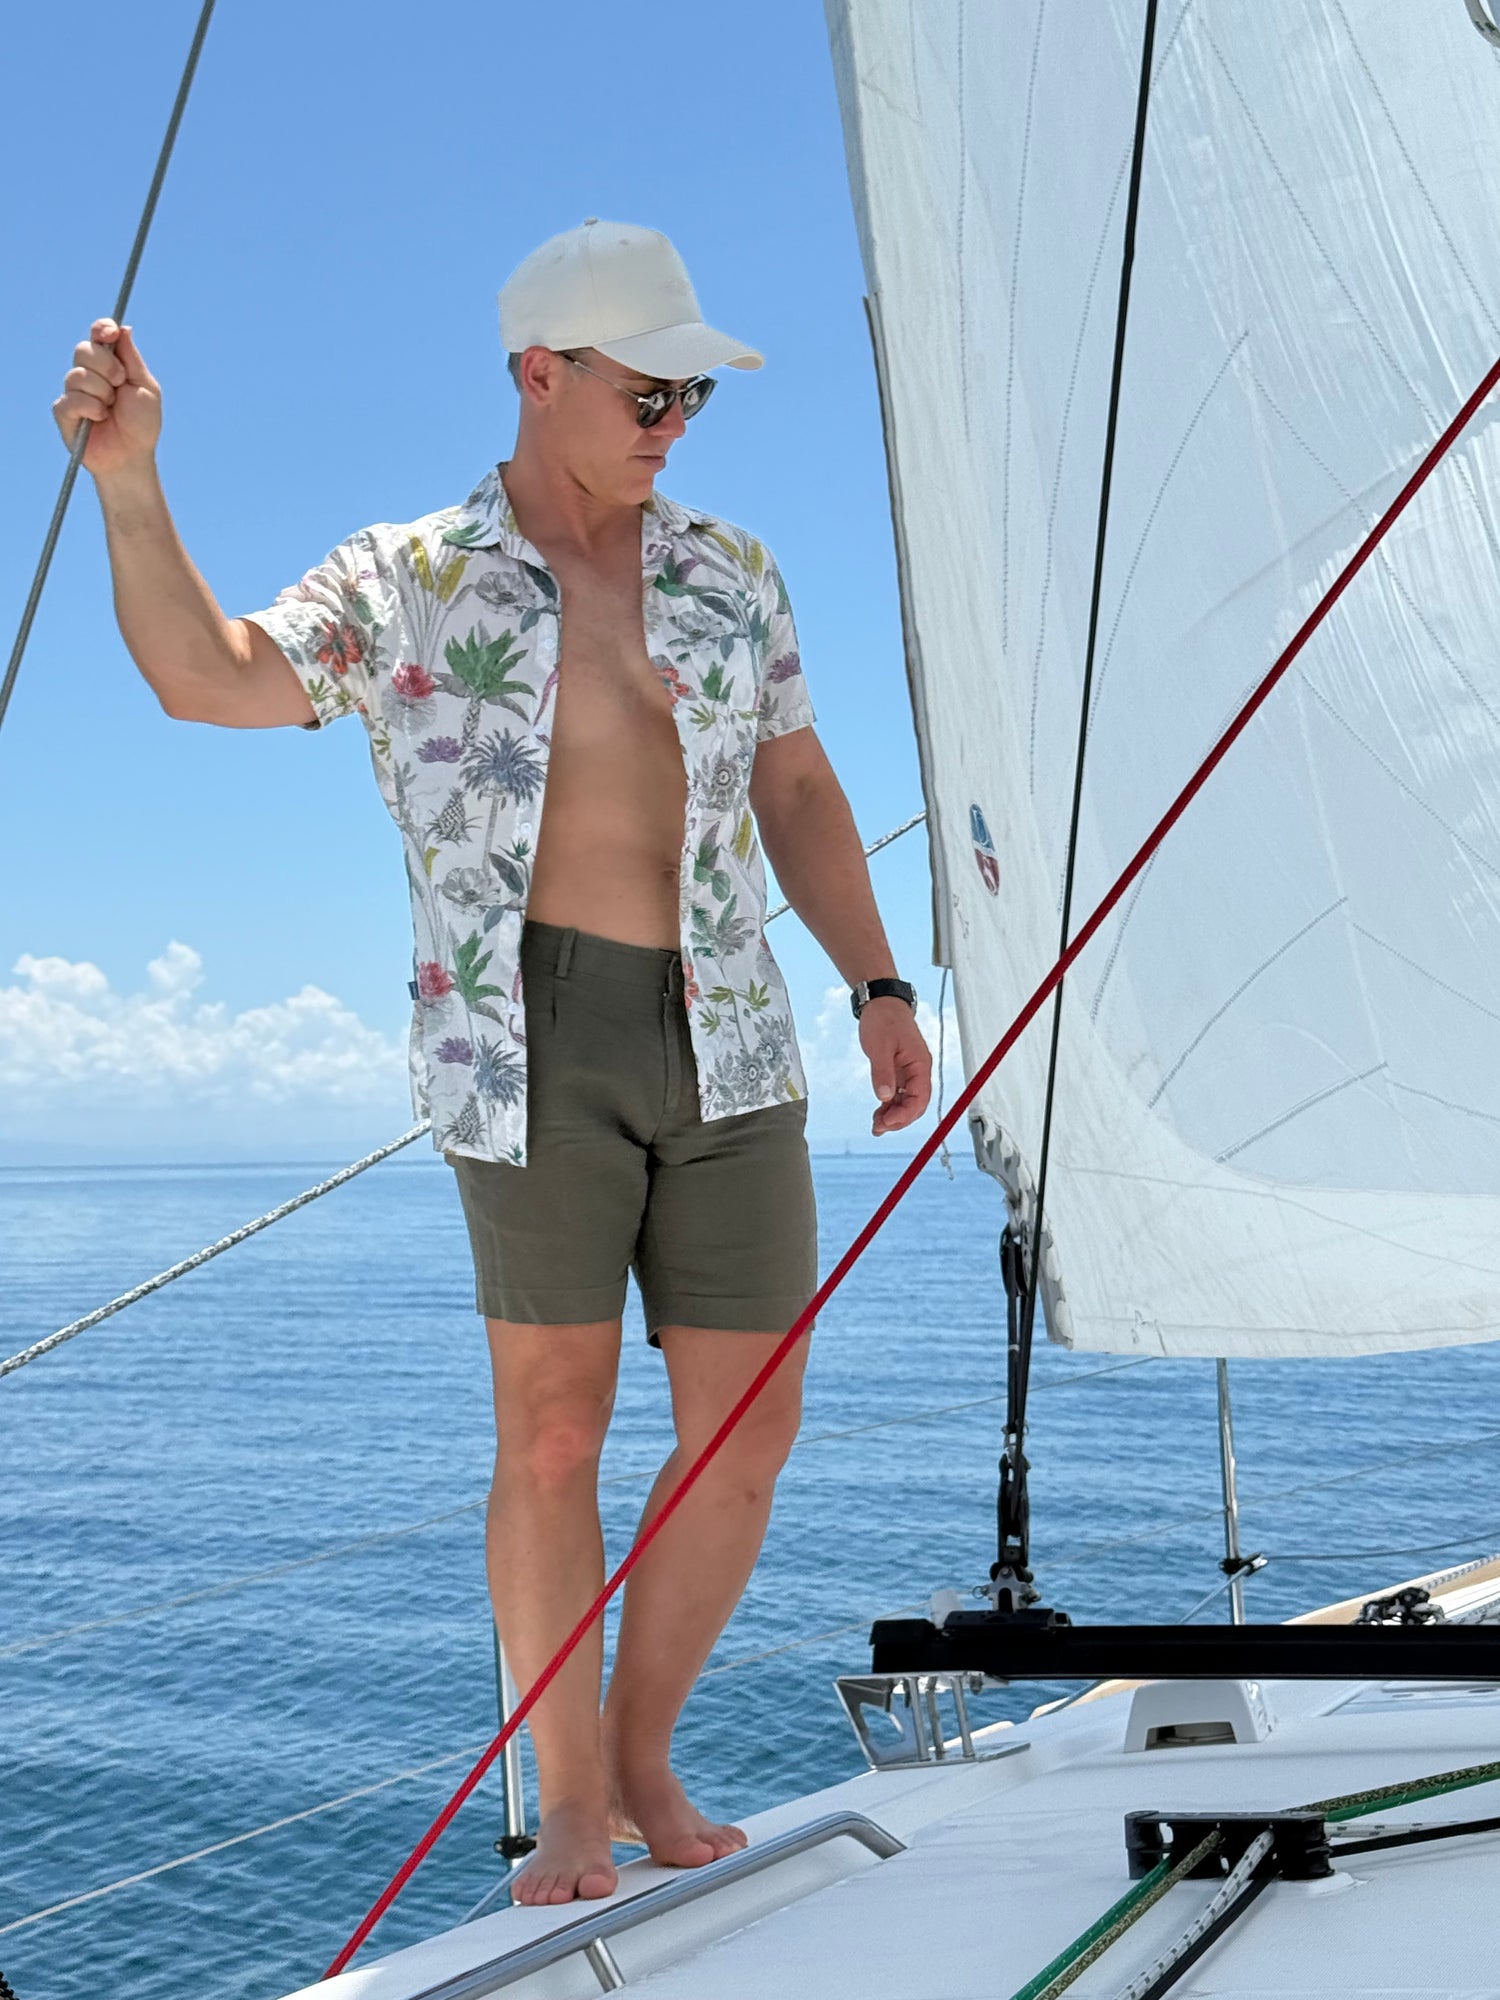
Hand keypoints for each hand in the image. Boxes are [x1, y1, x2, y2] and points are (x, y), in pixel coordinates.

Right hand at [52, 318, 161, 474]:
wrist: (132, 457)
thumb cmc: (142, 425)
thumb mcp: (145, 387)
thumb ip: (132, 358)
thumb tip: (123, 328)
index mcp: (109, 364)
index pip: (97, 335)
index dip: (101, 329)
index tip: (110, 334)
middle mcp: (89, 374)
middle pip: (84, 350)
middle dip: (107, 366)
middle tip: (120, 384)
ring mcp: (74, 391)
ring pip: (78, 375)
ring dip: (101, 393)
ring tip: (111, 409)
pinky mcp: (64, 411)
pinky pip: (71, 399)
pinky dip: (90, 408)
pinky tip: (99, 418)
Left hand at [859, 997, 932, 1135]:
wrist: (881, 1002)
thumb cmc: (884, 1019)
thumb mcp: (880, 1047)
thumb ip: (883, 1073)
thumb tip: (885, 1097)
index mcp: (919, 1064)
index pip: (920, 1098)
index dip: (905, 1114)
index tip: (887, 1122)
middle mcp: (918, 1070)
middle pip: (915, 1104)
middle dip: (899, 1119)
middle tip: (879, 1128)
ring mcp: (908, 1072)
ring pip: (906, 1102)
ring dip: (893, 1116)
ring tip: (876, 1126)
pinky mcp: (898, 1071)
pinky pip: (897, 1094)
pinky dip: (889, 1106)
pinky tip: (878, 1115)